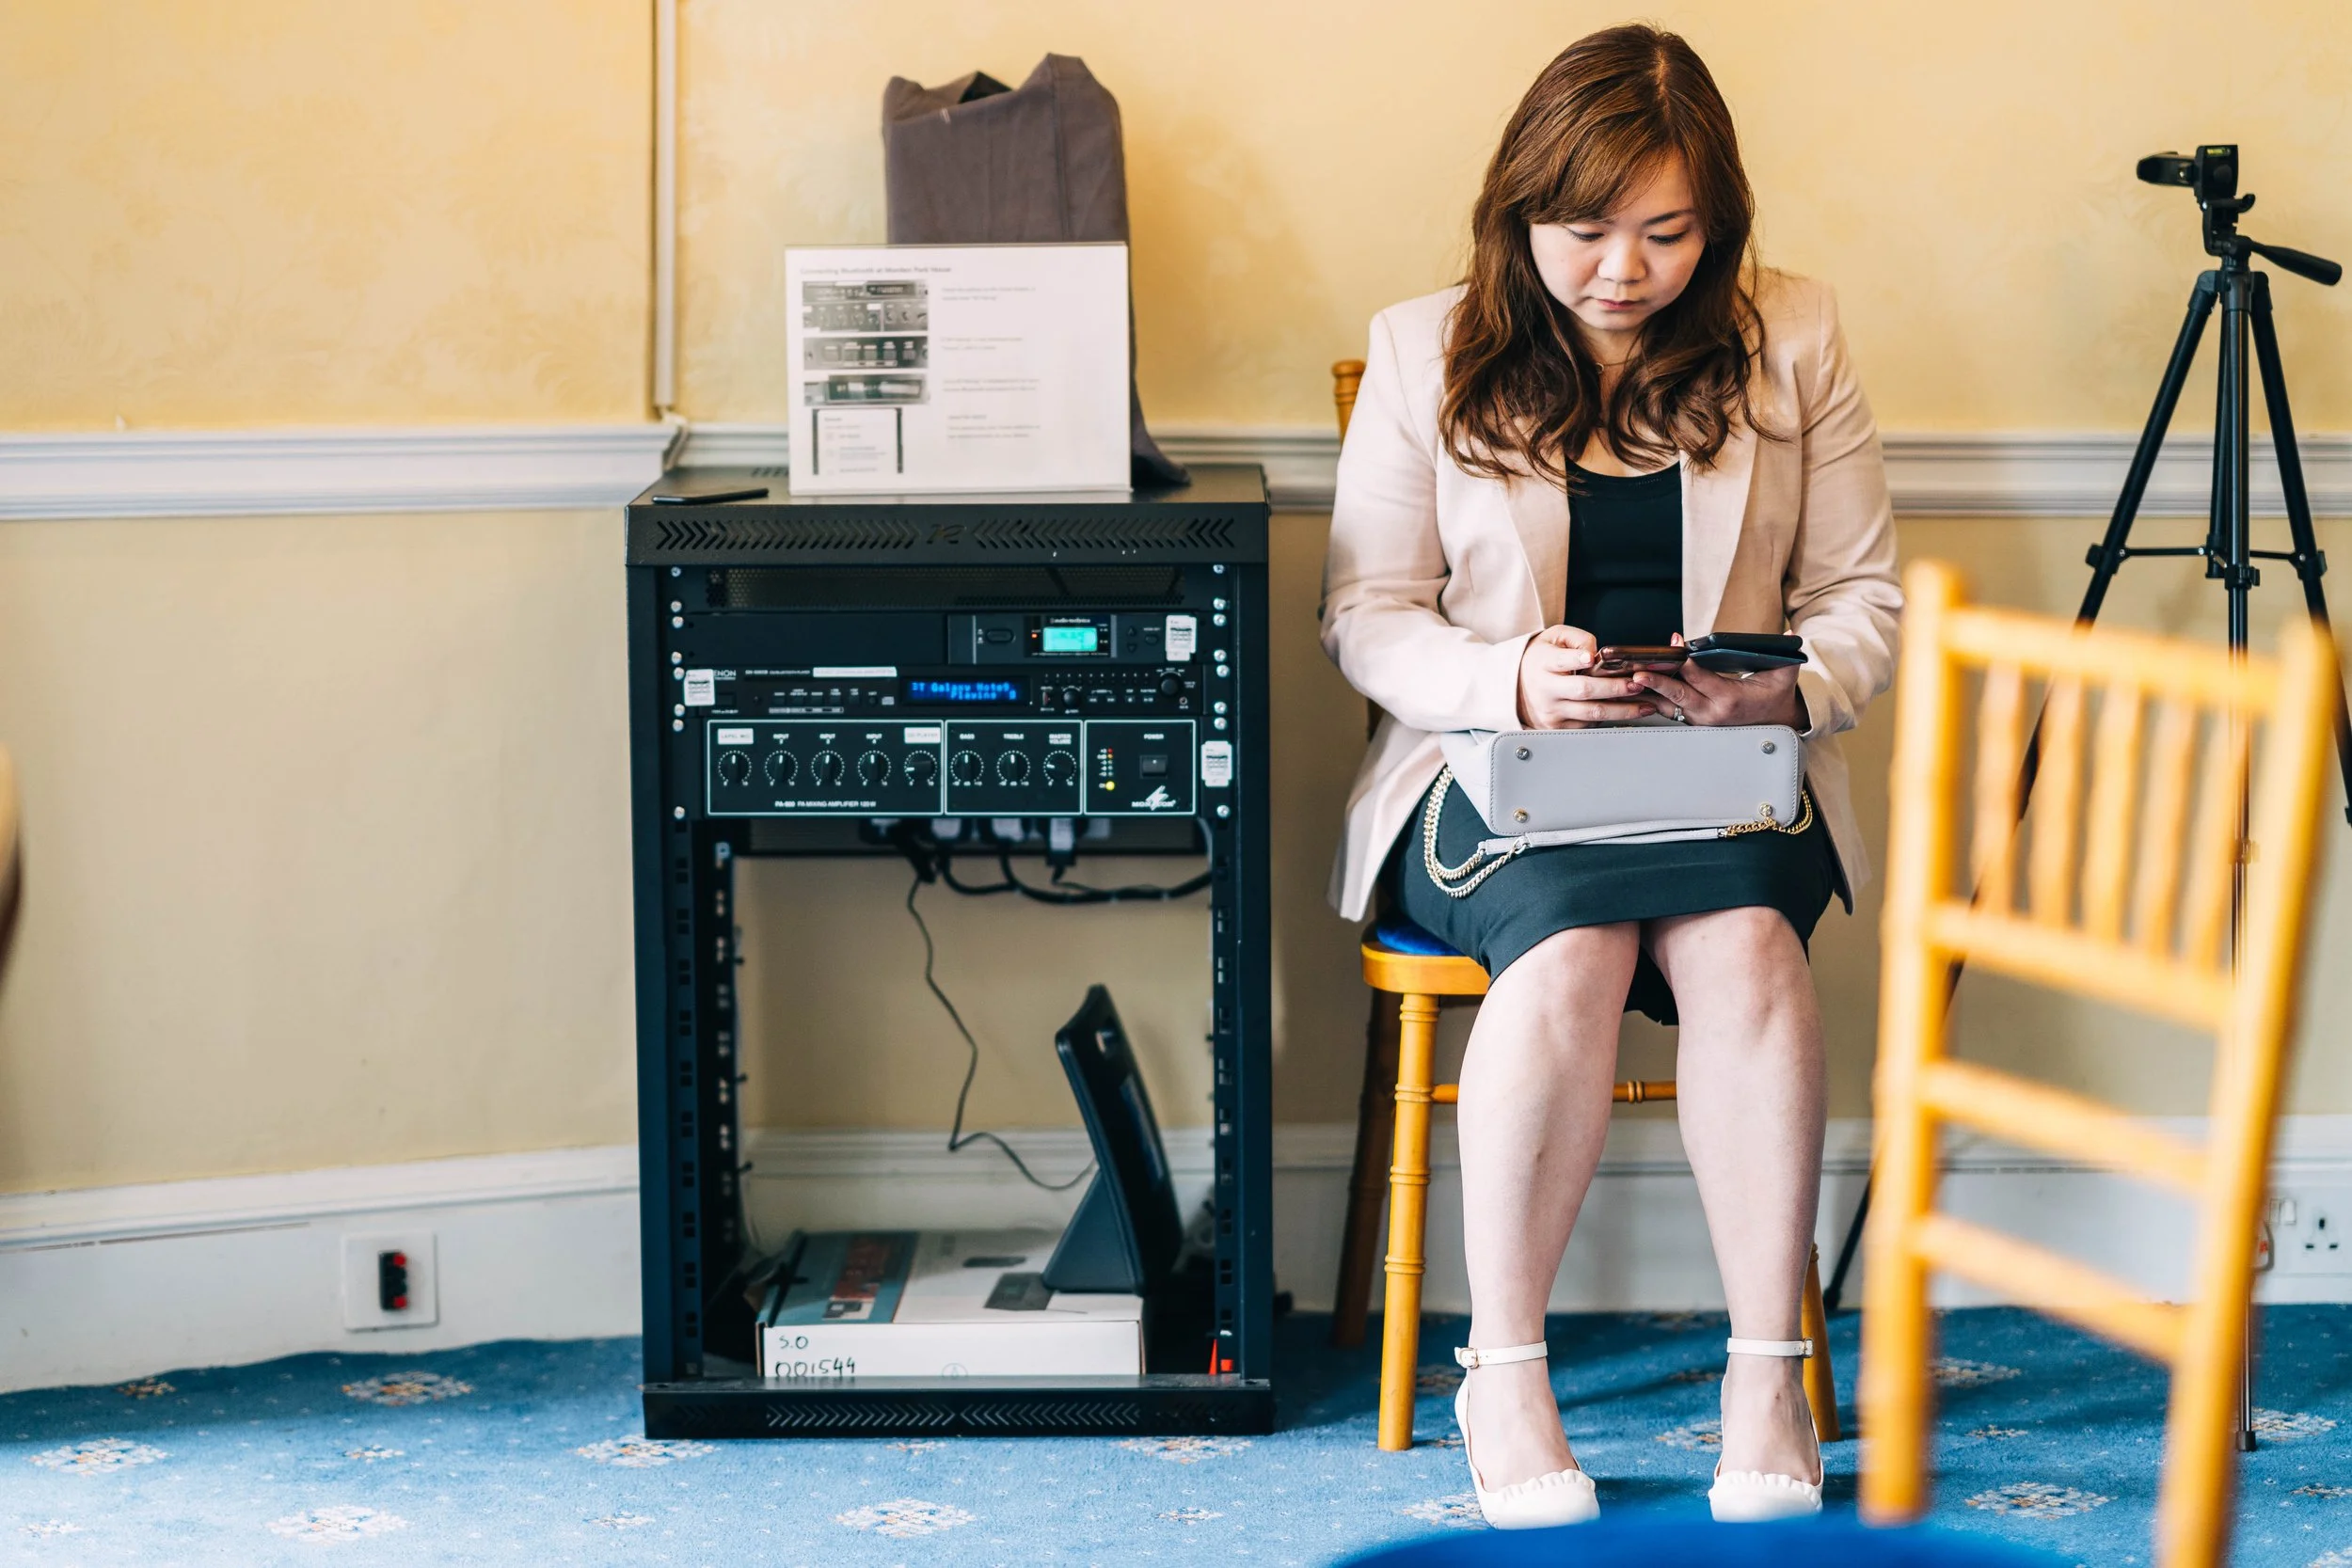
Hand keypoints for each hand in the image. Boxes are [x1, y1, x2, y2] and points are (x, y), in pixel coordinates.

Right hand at [1515, 624, 1661, 728]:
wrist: (1517, 687)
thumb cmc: (1542, 659)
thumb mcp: (1554, 638)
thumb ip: (1577, 638)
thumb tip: (1598, 654)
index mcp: (1542, 663)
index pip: (1559, 661)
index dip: (1575, 659)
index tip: (1591, 658)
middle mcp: (1545, 689)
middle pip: (1583, 690)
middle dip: (1614, 688)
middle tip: (1636, 684)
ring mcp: (1552, 711)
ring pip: (1591, 713)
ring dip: (1622, 710)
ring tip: (1645, 704)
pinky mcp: (1558, 727)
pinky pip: (1588, 723)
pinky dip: (1610, 719)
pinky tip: (1628, 712)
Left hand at [1628, 634, 1804, 727]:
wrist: (1776, 722)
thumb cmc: (1776, 694)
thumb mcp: (1783, 674)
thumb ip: (1782, 654)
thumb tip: (1789, 635)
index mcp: (1731, 699)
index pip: (1702, 679)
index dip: (1686, 662)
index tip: (1675, 646)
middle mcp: (1712, 713)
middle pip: (1679, 695)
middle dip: (1657, 682)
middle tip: (1638, 673)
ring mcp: (1700, 721)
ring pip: (1668, 705)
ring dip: (1648, 691)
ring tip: (1627, 679)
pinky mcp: (1693, 723)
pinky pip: (1668, 709)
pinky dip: (1652, 697)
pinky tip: (1635, 687)